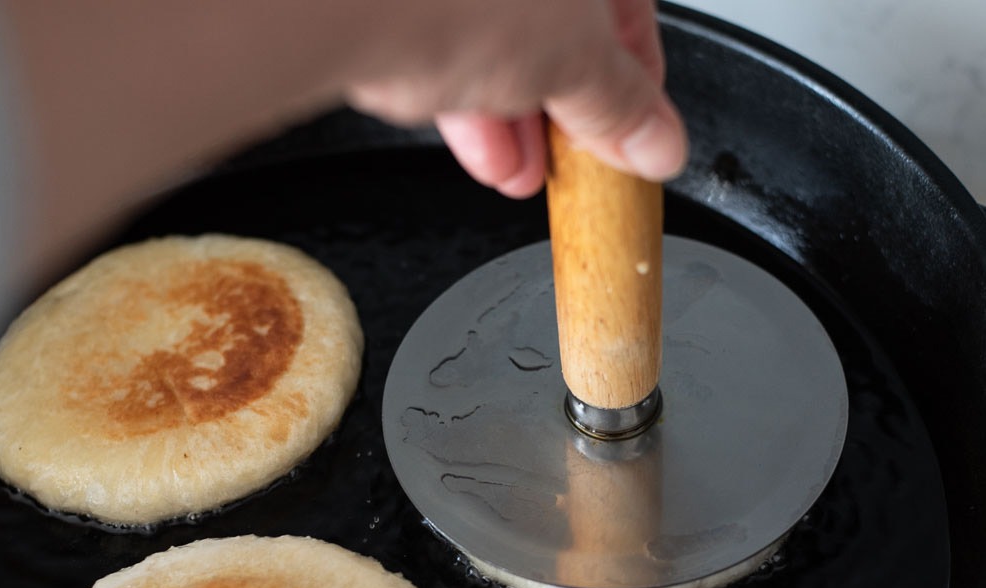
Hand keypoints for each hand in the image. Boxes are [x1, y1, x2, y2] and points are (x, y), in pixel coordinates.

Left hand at [346, 0, 686, 196]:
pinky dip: (460, 97)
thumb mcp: (574, 62)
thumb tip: (654, 139)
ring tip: (521, 172)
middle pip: (554, 24)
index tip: (633, 135)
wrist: (332, 1)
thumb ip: (619, 106)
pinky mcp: (386, 5)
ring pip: (490, 35)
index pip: (625, 13)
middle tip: (573, 162)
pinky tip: (479, 148)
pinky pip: (435, 41)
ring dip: (512, 116)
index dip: (635, 81)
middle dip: (562, 108)